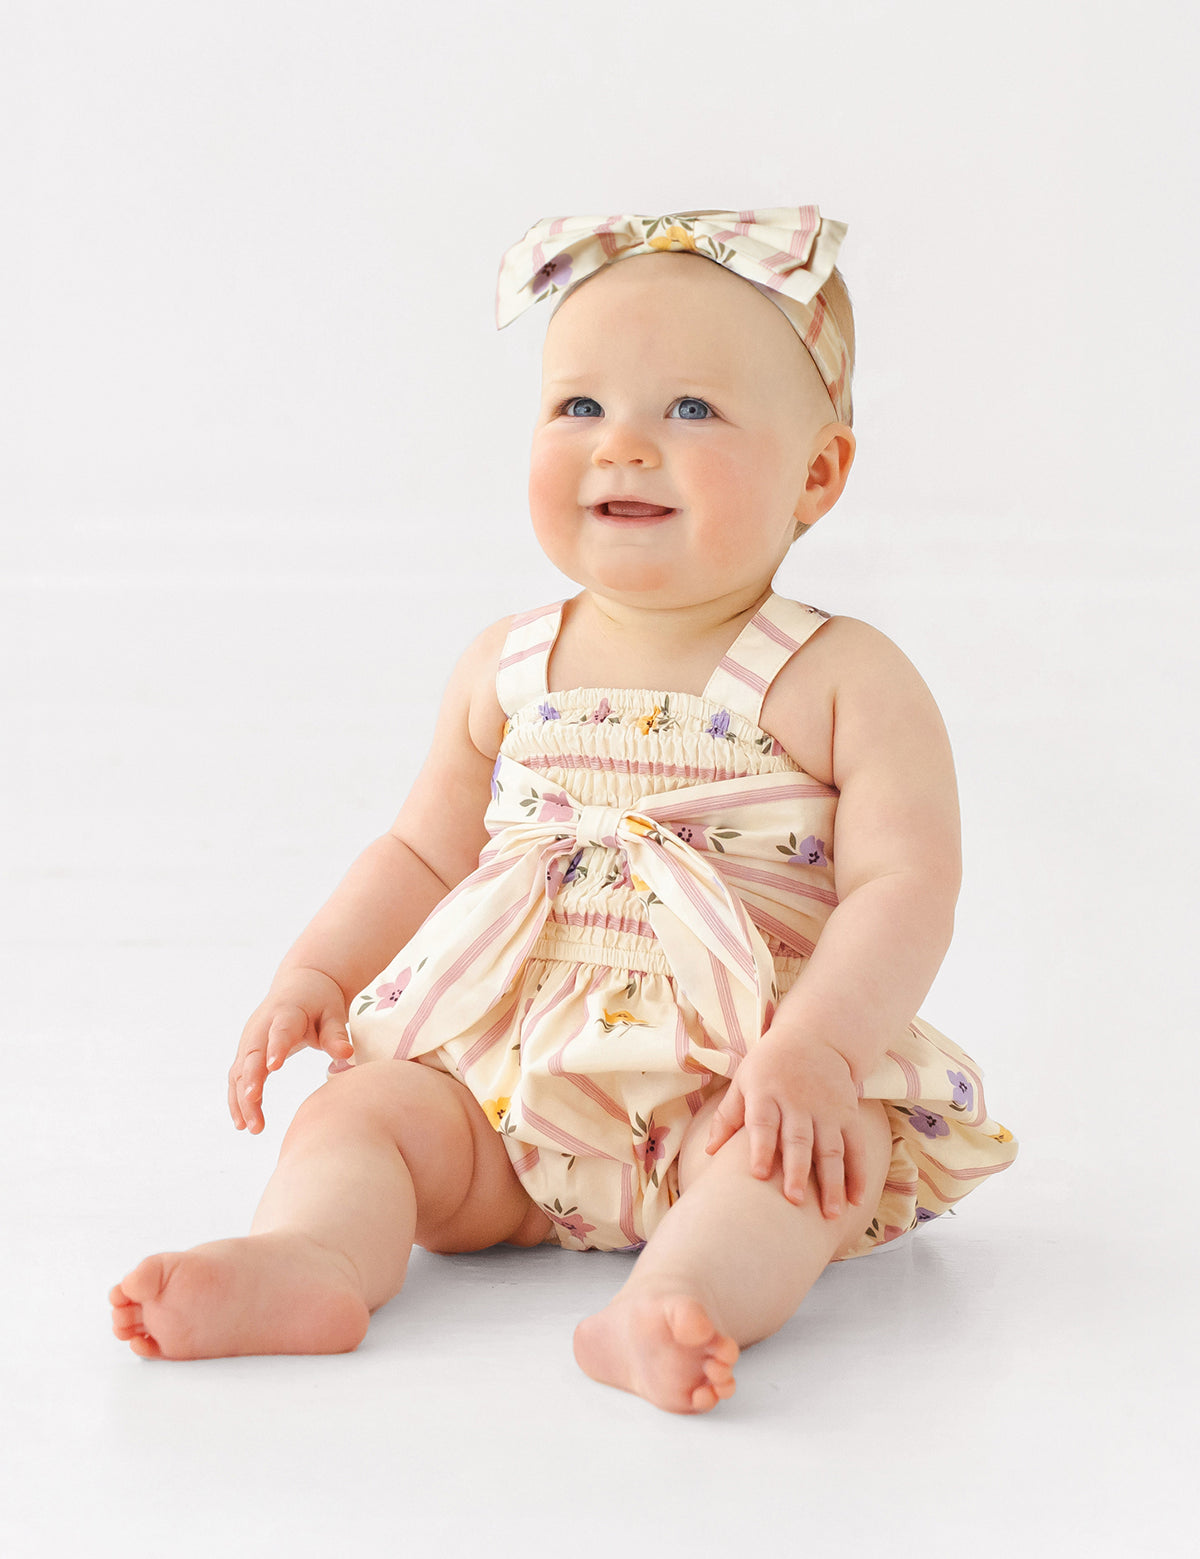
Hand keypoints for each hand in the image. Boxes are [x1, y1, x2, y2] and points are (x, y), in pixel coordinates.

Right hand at [228, 966, 354, 1132]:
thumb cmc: (320, 1001)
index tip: (273, 1067)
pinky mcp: (246, 1051)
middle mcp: (261, 1026)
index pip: (280, 1031)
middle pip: (252, 1056)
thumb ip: (336, 1034)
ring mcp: (250, 1039)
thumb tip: (346, 1055)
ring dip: (241, 1099)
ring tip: (251, 1128)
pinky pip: (237, 1076)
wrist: (300, 984)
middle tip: (254, 1109)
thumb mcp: (332, 1012)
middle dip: (251, 1083)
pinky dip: (236, 1099)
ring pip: (239, 1071)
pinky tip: (242, 1123)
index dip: (276, 1048)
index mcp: (287, 1012)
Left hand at [705, 1033, 866, 1217]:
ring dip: (833, 1182)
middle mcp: (798, 1101)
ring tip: (831, 1214)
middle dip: (797, 1170)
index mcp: (766, 1092)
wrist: (815, 1036)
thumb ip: (727, 1116)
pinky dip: (858, 1173)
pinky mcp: (848, 1113)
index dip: (760, 1148)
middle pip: (798, 1139)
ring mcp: (826, 1108)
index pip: (763, 1122)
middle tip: (793, 1200)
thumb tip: (709, 1152)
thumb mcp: (744, 1080)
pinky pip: (856, 1146)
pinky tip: (857, 1199)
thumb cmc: (770, 1065)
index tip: (758, 1175)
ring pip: (831, 1148)